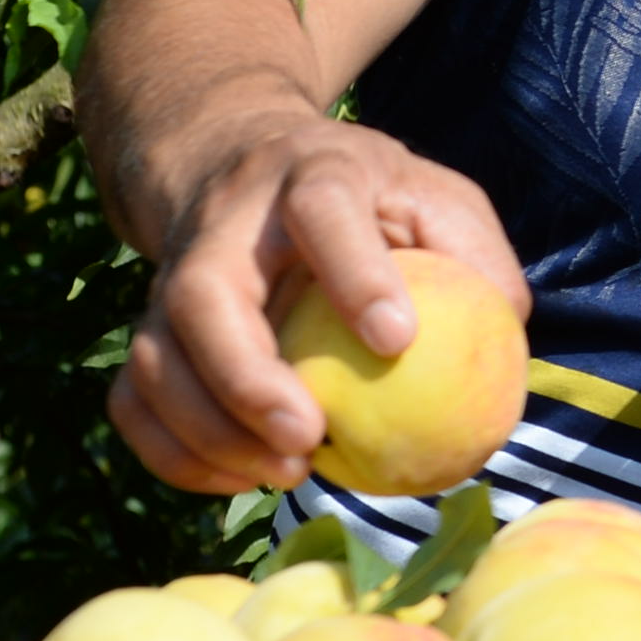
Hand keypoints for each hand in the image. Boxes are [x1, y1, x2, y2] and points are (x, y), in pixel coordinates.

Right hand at [107, 113, 528, 494]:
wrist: (238, 161)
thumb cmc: (364, 200)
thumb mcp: (430, 196)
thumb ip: (473, 254)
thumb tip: (507, 331)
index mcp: (311, 174)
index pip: (323, 210)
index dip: (354, 272)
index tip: (396, 339)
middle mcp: (226, 224)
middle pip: (203, 294)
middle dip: (246, 376)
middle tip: (307, 438)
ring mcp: (171, 277)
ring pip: (155, 356)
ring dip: (209, 430)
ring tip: (287, 472)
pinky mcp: (148, 330)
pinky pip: (133, 400)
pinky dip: (173, 453)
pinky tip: (241, 479)